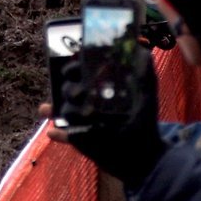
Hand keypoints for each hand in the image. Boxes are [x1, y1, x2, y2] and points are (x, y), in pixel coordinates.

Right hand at [53, 48, 164, 185]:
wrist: (145, 153)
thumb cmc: (144, 120)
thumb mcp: (146, 92)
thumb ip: (144, 69)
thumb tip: (142, 47)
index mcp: (96, 86)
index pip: (78, 71)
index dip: (73, 67)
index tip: (76, 66)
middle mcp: (85, 100)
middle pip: (68, 88)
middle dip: (69, 88)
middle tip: (80, 93)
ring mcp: (79, 120)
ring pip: (64, 109)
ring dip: (63, 109)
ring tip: (75, 112)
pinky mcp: (77, 138)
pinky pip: (64, 135)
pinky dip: (58, 133)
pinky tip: (54, 131)